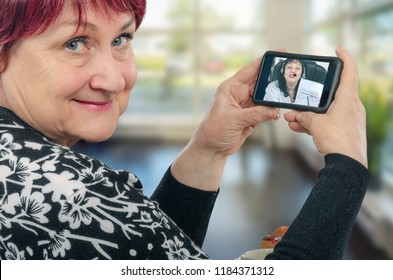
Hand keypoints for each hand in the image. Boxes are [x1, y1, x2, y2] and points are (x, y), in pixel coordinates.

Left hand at [190, 58, 279, 156]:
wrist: (212, 149)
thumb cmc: (214, 131)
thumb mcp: (234, 119)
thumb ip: (255, 114)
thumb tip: (273, 110)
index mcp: (230, 88)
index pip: (250, 70)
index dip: (264, 61)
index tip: (279, 53)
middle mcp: (238, 94)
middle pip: (260, 82)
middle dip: (273, 81)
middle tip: (288, 79)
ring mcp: (245, 105)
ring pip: (264, 97)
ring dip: (273, 99)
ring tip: (283, 100)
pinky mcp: (251, 116)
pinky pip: (265, 110)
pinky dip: (271, 112)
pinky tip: (275, 114)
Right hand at [284, 46, 366, 166]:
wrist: (348, 165)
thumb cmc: (338, 141)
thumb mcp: (315, 123)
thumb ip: (304, 116)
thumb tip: (296, 115)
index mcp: (349, 99)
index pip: (350, 71)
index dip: (345, 57)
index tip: (338, 49)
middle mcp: (352, 107)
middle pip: (331, 94)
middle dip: (312, 96)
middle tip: (300, 95)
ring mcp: (349, 120)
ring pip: (326, 111)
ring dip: (308, 114)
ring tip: (292, 119)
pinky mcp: (344, 131)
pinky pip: (326, 122)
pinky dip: (313, 124)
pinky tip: (298, 127)